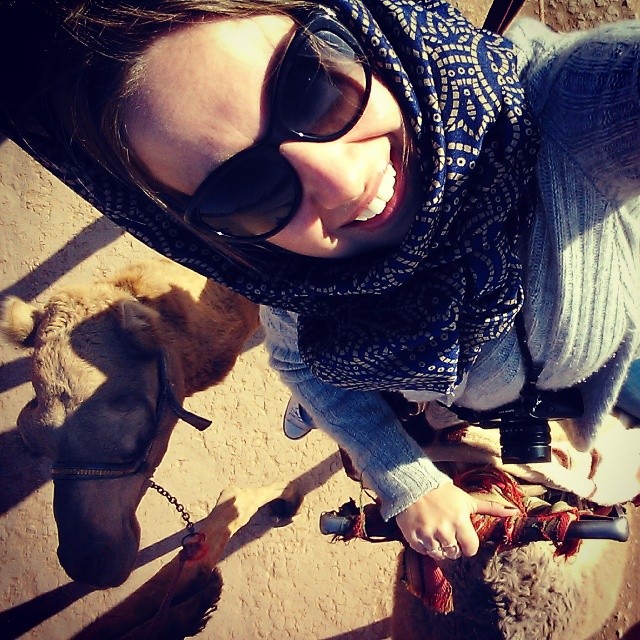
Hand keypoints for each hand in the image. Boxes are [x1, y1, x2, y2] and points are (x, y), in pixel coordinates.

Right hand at [395, 483, 519, 558]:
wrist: (413, 484)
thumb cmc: (442, 491)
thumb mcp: (467, 499)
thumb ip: (491, 508)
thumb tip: (514, 512)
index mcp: (460, 521)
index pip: (471, 549)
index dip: (467, 545)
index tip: (462, 537)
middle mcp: (445, 530)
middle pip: (454, 553)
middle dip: (453, 545)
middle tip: (447, 532)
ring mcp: (427, 534)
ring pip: (439, 555)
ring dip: (439, 547)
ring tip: (436, 533)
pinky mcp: (413, 536)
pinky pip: (423, 552)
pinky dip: (424, 546)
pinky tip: (424, 532)